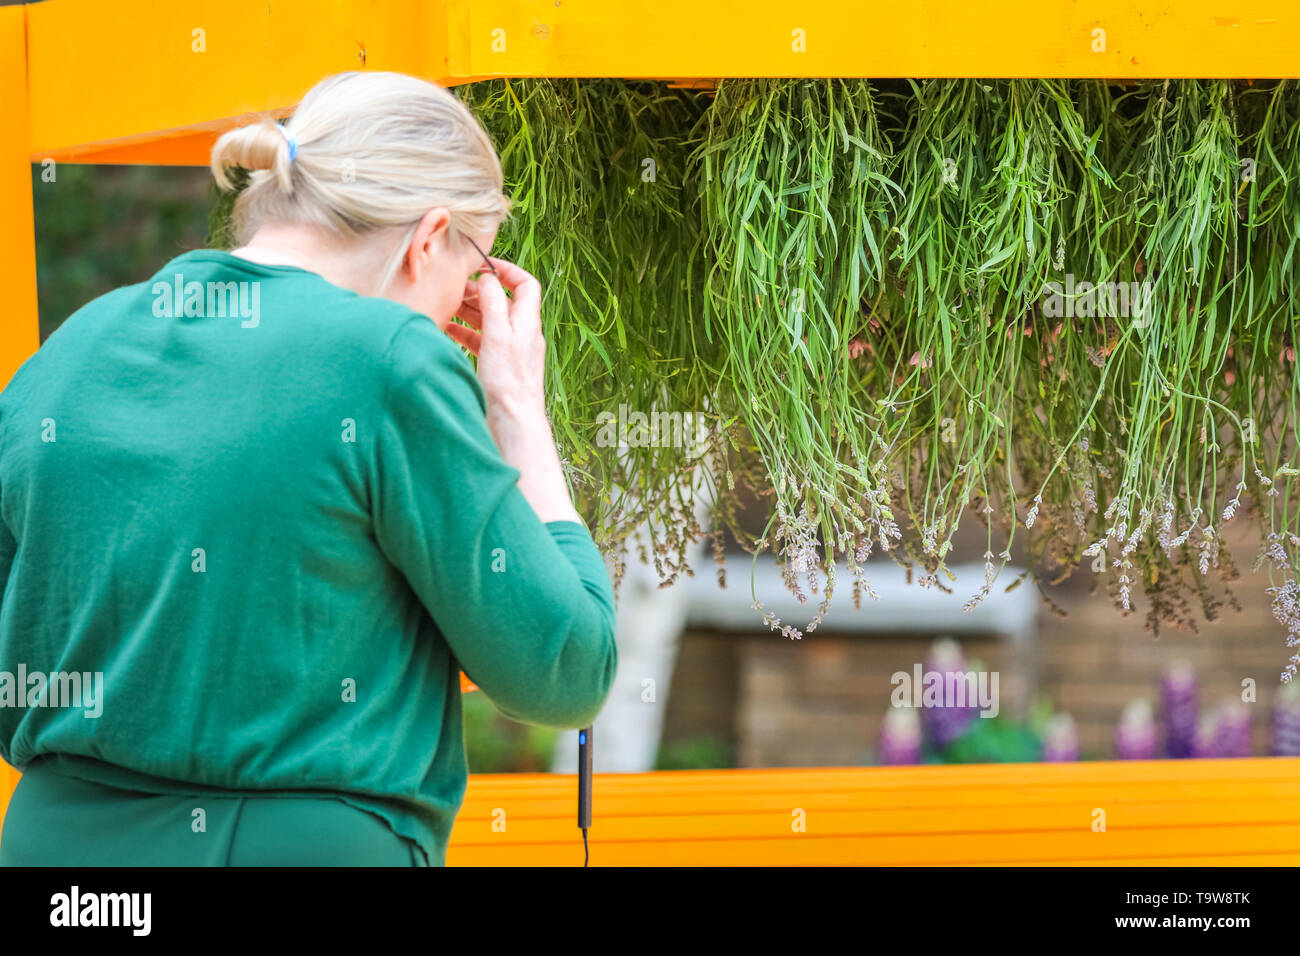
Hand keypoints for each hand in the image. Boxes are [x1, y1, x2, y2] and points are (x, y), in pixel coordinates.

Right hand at [447, 258, 545, 425]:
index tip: (483, 266)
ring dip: (468, 311)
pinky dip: (465, 333)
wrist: (513, 423)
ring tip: (446, 306)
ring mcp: (509, 351)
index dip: (507, 270)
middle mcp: (521, 334)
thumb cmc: (508, 383)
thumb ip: (493, 304)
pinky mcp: (497, 366)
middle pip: (502, 302)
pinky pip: (481, 342)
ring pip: (489, 322)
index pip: (525, 284)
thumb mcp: (498, 336)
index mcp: (526, 322)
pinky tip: (448, 331)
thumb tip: (487, 278)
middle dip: (478, 291)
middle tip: (454, 288)